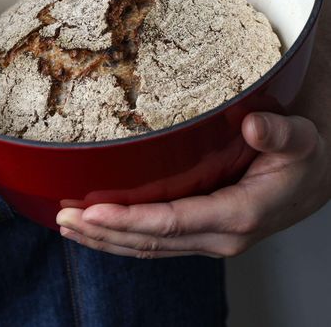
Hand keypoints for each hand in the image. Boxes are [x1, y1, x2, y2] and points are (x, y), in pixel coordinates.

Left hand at [56, 112, 330, 257]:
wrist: (316, 179)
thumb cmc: (303, 159)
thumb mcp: (299, 140)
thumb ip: (278, 133)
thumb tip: (252, 123)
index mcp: (236, 214)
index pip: (170, 222)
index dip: (128, 220)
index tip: (91, 211)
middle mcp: (218, 235)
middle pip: (149, 241)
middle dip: (103, 232)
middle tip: (65, 217)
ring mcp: (208, 238)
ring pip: (148, 247)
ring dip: (107, 239)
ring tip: (70, 226)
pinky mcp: (201, 233)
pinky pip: (156, 242)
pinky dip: (124, 238)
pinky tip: (102, 229)